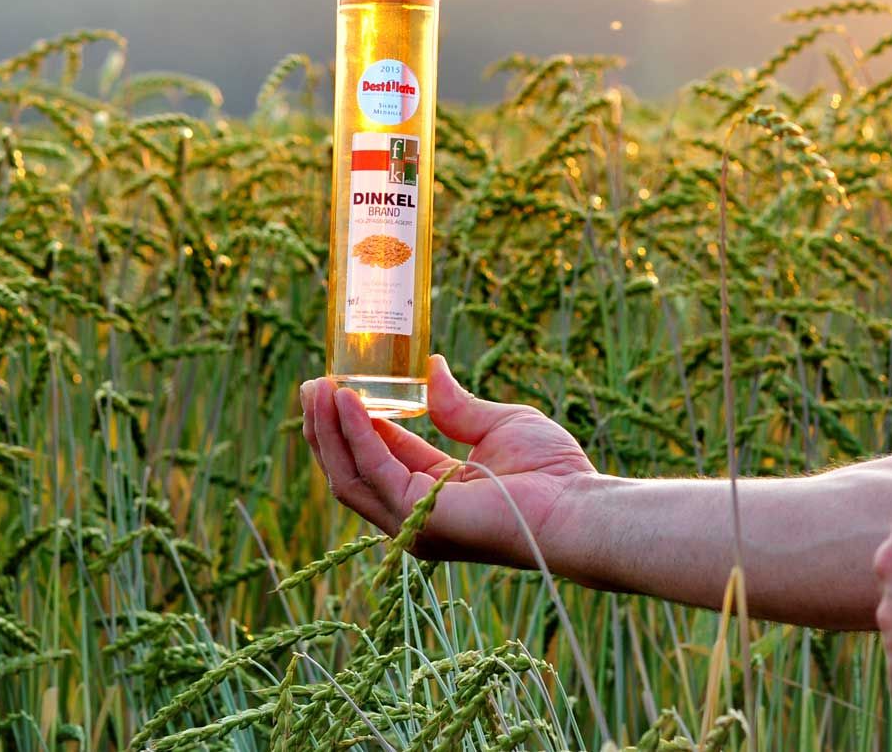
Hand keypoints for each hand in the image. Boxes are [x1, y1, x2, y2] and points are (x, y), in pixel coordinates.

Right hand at [300, 355, 597, 570]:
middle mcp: (414, 515)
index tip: (333, 388)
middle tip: (313, 385)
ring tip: (318, 387)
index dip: (352, 424)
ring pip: (349, 476)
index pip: (377, 459)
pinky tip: (347, 399)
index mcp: (432, 495)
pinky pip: (375, 470)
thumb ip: (457, 406)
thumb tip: (431, 368)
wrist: (578, 506)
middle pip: (350, 472)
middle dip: (326, 429)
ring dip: (329, 430)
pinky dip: (356, 433)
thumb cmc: (553, 472)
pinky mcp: (419, 516)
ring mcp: (413, 522)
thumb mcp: (496, 425)